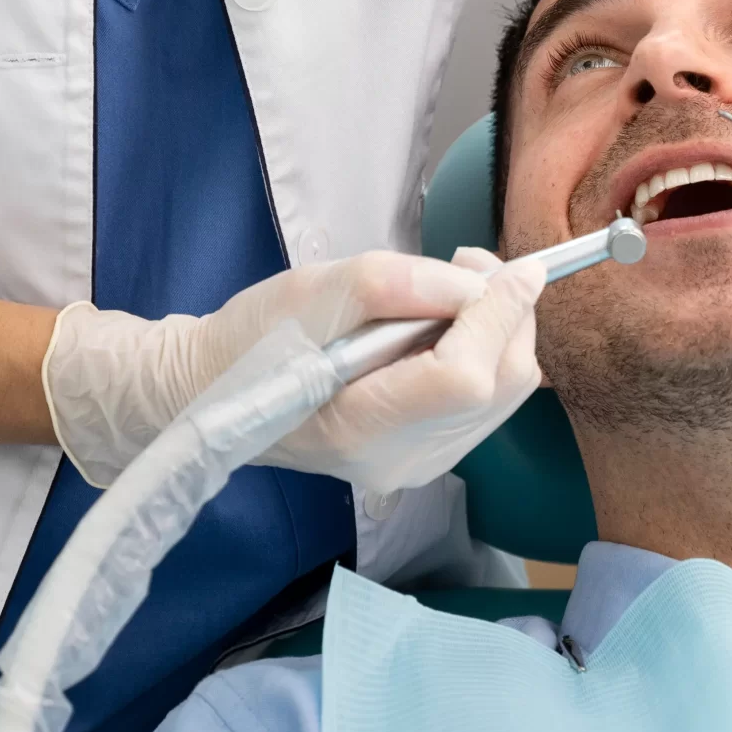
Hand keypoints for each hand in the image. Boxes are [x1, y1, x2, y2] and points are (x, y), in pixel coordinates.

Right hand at [257, 249, 544, 498]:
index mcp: (365, 427)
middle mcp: (404, 460)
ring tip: (456, 293)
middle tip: (473, 266)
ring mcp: (420, 466)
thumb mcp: (315, 290)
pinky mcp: (428, 456)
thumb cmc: (256, 339)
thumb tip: (477, 285)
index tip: (512, 265)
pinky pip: (487, 402)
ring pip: (505, 394)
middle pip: (501, 386)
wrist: (218, 391)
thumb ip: (399, 284)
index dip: (499, 316)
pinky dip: (486, 354)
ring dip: (500, 333)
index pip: (466, 378)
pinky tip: (445, 330)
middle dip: (508, 316)